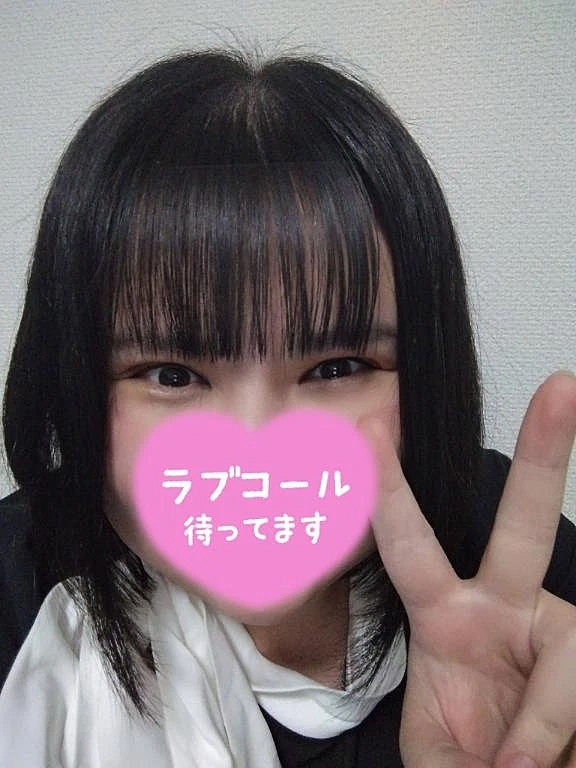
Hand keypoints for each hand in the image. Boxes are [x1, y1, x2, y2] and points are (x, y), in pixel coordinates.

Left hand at [360, 372, 575, 767]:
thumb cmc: (463, 759)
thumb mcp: (439, 755)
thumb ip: (459, 755)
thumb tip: (519, 765)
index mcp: (444, 617)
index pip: (409, 545)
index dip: (390, 490)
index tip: (371, 428)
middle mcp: (505, 608)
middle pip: (523, 520)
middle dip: (544, 452)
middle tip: (564, 386)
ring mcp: (556, 631)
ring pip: (570, 646)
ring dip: (544, 724)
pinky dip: (563, 735)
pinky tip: (557, 759)